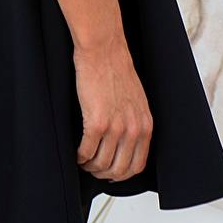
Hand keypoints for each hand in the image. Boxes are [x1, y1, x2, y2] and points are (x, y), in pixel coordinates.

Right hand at [73, 32, 152, 181]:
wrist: (103, 49)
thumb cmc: (115, 67)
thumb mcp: (136, 99)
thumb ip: (134, 121)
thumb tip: (124, 142)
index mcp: (145, 124)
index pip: (137, 165)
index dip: (122, 173)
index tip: (111, 173)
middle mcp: (133, 129)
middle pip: (119, 169)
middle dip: (104, 174)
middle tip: (93, 168)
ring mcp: (115, 127)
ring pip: (101, 163)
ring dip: (90, 166)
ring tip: (83, 159)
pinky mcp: (96, 122)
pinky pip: (87, 151)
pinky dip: (80, 156)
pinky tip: (77, 151)